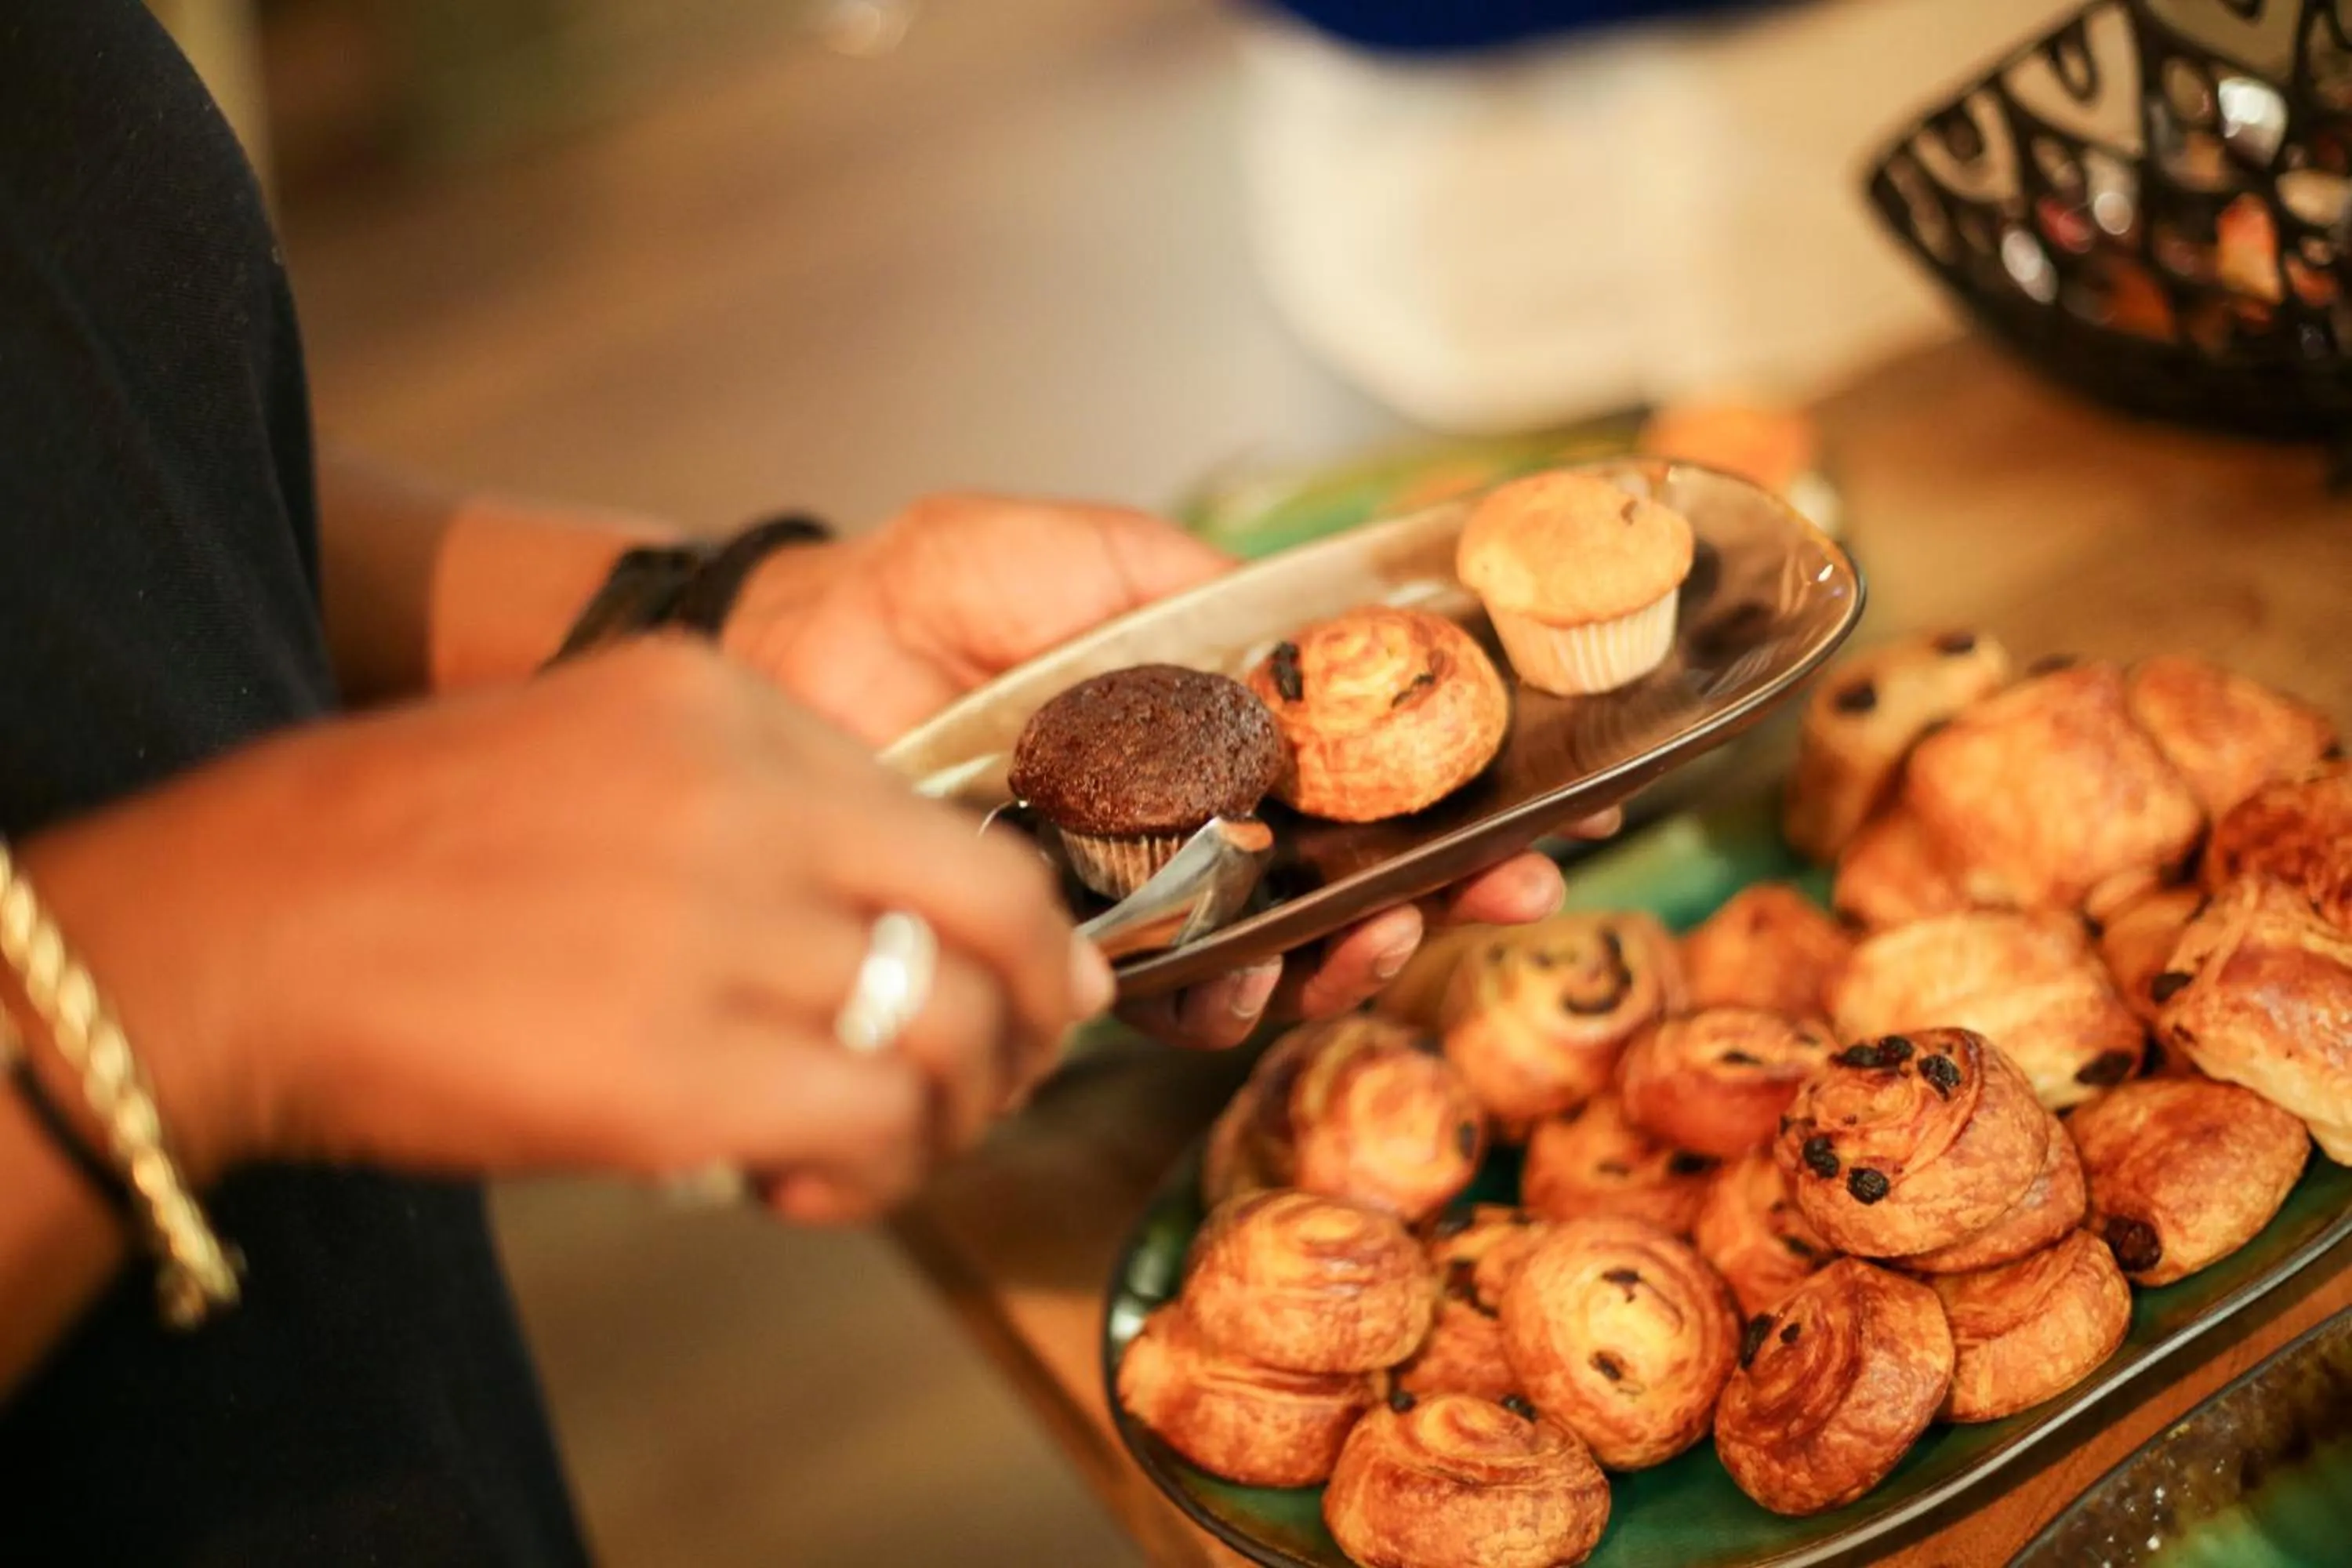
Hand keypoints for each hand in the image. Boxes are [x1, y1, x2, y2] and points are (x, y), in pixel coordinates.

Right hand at [18, 641, 1112, 1223]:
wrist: (233, 929)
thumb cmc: (400, 864)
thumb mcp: (589, 759)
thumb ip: (744, 814)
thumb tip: (887, 934)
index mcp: (723, 701)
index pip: (939, 811)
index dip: (1004, 918)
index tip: (1015, 981)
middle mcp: (748, 795)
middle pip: (1001, 907)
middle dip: (1033, 1009)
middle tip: (1007, 1070)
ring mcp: (720, 926)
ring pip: (956, 1028)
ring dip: (957, 1110)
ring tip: (892, 1146)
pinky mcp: (679, 1067)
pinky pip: (874, 1123)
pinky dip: (879, 1173)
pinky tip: (810, 1185)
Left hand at [720, 494, 1618, 1046]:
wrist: (800, 661)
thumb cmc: (933, 590)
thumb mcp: (1088, 557)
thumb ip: (1205, 596)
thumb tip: (1336, 646)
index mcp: (1222, 712)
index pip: (1379, 762)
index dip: (1474, 794)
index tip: (1566, 812)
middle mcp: (1201, 811)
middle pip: (1356, 873)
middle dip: (1441, 892)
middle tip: (1495, 893)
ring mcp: (1142, 890)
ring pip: (1281, 952)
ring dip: (1348, 959)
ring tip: (1369, 937)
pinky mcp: (1069, 953)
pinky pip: (1167, 1004)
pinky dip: (1224, 1008)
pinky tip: (1246, 987)